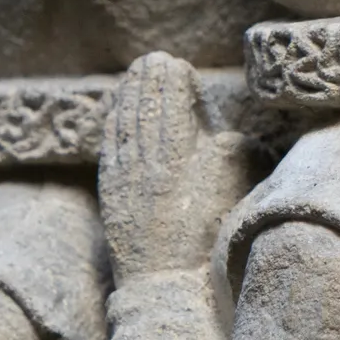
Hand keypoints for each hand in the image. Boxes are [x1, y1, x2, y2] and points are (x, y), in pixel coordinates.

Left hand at [100, 52, 254, 285]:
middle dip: (150, 79)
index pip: (171, 101)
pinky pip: (110, 145)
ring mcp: (124, 173)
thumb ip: (228, 149)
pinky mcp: (109, 190)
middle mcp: (146, 157)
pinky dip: (114, 122)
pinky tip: (117, 109)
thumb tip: (220, 130)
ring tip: (136, 74)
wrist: (167, 282)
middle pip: (146, 106)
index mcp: (178, 153)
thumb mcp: (229, 186)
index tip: (178, 66)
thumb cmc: (207, 235)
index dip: (174, 80)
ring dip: (131, 94)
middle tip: (154, 58)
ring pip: (125, 122)